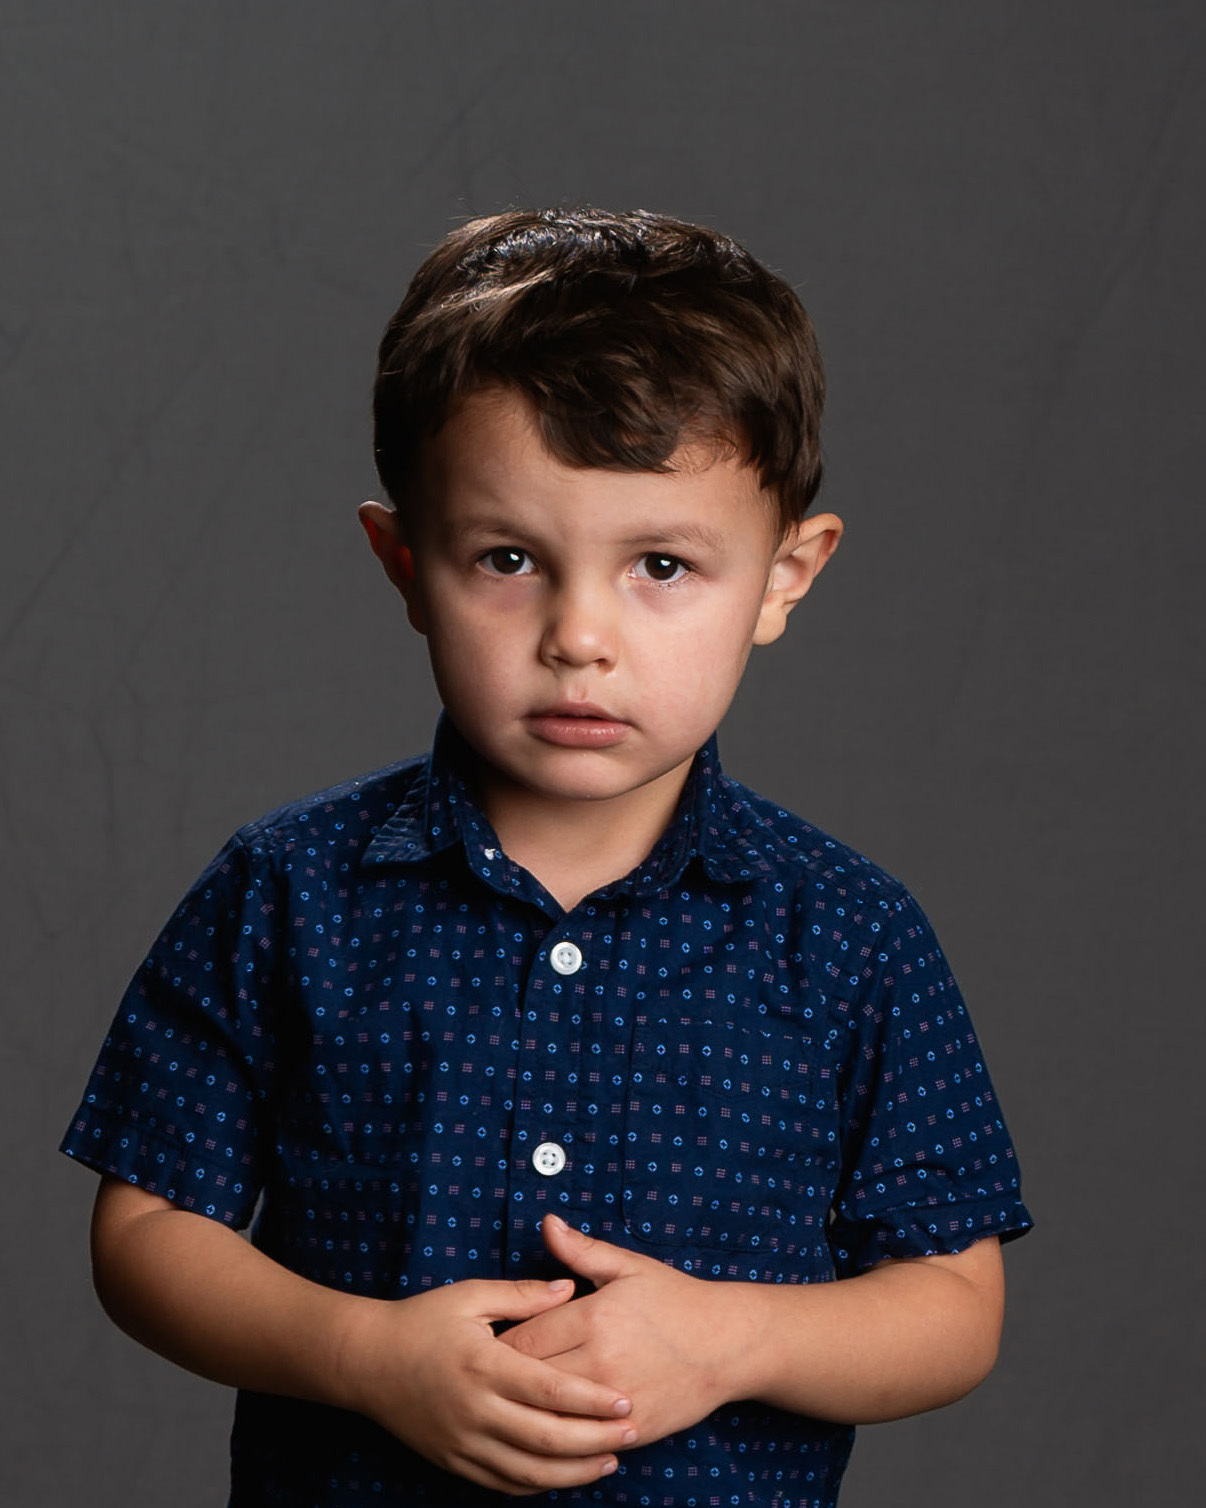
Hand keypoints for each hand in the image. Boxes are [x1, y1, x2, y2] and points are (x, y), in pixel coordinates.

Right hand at [342, 1275, 636, 1494]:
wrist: (365, 1362)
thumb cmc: (421, 1321)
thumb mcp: (470, 1296)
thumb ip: (522, 1295)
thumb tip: (568, 1288)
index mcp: (484, 1366)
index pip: (550, 1392)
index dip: (592, 1401)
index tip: (625, 1400)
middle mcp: (476, 1411)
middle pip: (548, 1438)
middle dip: (596, 1441)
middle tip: (633, 1433)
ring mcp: (463, 1442)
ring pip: (529, 1471)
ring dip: (574, 1471)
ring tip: (610, 1461)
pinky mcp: (453, 1461)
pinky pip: (503, 1484)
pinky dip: (539, 1484)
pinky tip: (565, 1475)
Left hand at [500, 1216, 754, 1445]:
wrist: (726, 1344)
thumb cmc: (674, 1300)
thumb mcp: (628, 1267)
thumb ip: (580, 1249)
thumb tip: (547, 1222)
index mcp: (593, 1317)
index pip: (522, 1339)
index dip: (499, 1345)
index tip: (486, 1346)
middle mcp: (600, 1361)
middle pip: (529, 1380)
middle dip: (505, 1380)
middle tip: (488, 1378)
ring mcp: (615, 1400)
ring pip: (550, 1416)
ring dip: (527, 1411)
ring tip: (511, 1404)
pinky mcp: (630, 1430)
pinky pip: (581, 1441)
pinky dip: (559, 1436)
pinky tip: (547, 1427)